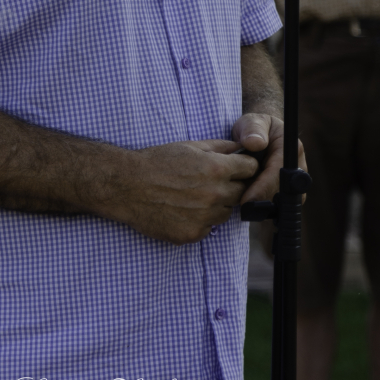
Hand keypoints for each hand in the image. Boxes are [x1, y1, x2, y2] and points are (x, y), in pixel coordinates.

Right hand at [106, 138, 260, 244]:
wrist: (127, 185)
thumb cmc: (157, 162)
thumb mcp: (189, 145)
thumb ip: (220, 147)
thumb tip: (241, 147)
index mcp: (216, 169)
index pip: (251, 168)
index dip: (245, 166)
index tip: (238, 167)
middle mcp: (214, 195)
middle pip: (243, 193)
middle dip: (233, 186)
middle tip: (213, 181)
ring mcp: (204, 217)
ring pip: (227, 212)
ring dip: (218, 204)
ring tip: (195, 195)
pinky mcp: (193, 234)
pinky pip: (209, 228)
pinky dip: (202, 220)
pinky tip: (185, 209)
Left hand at [231, 112, 306, 204]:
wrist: (259, 134)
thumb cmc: (254, 127)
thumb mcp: (251, 122)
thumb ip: (253, 129)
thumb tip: (255, 143)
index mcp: (291, 149)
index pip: (279, 173)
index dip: (263, 188)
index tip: (247, 200)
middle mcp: (298, 168)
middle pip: (283, 193)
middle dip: (262, 202)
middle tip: (242, 209)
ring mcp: (295, 183)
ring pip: (282, 204)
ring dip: (263, 207)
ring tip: (243, 205)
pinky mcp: (289, 194)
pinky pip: (279, 207)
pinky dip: (265, 209)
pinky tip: (249, 206)